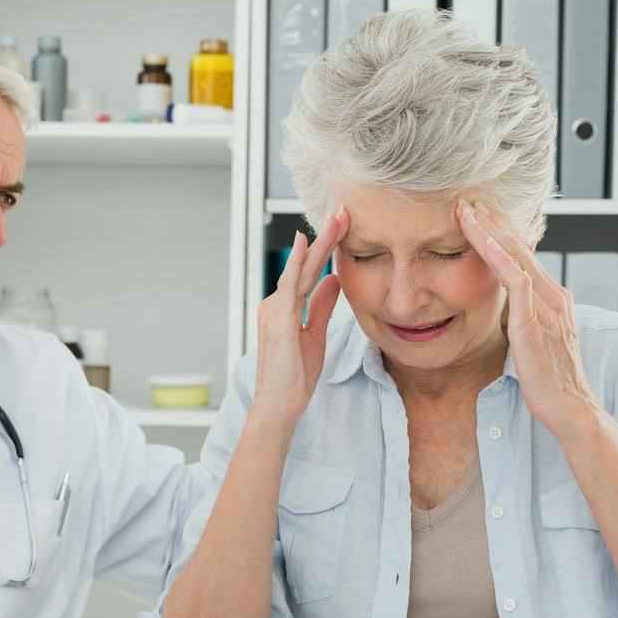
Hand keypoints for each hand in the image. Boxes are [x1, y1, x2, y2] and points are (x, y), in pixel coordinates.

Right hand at [252, 209, 348, 426]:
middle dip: (325, 238)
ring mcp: (274, 310)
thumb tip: (333, 281)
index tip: (343, 228)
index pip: (309, 273)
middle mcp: (275, 304)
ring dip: (319, 243)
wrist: (278, 406)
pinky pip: (291, 284)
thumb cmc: (293, 378)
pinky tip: (306, 243)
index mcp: (284, 309)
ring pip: (300, 269)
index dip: (327, 250)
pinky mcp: (278, 319)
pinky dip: (298, 262)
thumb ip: (322, 307)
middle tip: (343, 212)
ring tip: (337, 219)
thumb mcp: (315, 336)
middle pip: (304, 265)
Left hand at [457, 201, 603, 441]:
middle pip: (520, 247)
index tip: (476, 214)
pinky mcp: (535, 322)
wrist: (571, 409)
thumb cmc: (549, 381)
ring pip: (516, 256)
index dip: (499, 233)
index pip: (523, 257)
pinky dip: (497, 256)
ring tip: (466, 210)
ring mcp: (547, 307)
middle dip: (492, 221)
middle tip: (467, 198)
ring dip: (489, 230)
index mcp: (553, 299)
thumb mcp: (534, 342)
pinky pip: (516, 281)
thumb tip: (506, 312)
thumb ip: (525, 320)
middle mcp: (554, 296)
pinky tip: (479, 240)